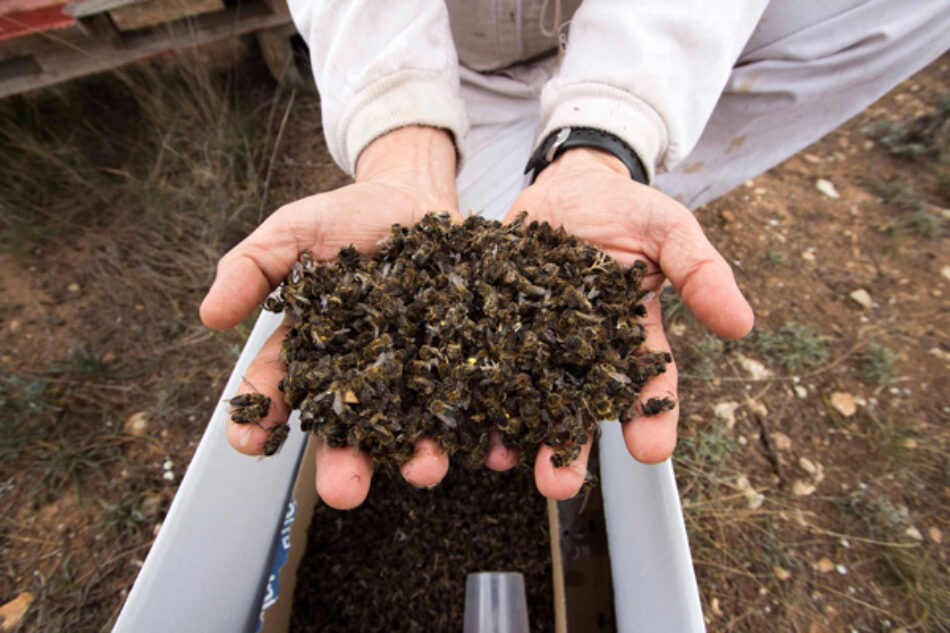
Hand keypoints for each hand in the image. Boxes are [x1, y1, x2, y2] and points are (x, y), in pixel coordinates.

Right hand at [202, 126, 464, 508]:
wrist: (413, 193)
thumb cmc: (344, 216)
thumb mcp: (291, 232)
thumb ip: (251, 267)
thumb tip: (209, 315)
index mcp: (312, 351)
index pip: (280, 390)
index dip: (260, 418)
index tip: (248, 442)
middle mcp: (359, 373)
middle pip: (348, 428)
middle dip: (344, 462)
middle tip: (344, 491)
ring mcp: (410, 370)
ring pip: (411, 422)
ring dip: (416, 454)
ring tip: (424, 469)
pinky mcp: (458, 358)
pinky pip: (467, 394)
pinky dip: (478, 423)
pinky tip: (487, 448)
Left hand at [501, 147, 754, 498]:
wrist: (566, 182)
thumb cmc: (625, 207)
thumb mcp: (669, 229)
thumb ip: (700, 272)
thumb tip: (742, 324)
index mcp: (631, 336)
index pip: (646, 385)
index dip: (651, 419)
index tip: (651, 453)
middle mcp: (585, 350)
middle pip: (581, 407)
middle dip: (573, 449)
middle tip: (561, 485)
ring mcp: (539, 341)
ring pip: (531, 396)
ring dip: (520, 436)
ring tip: (510, 467)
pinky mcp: (498, 325)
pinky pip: (489, 363)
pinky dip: (479, 394)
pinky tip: (472, 424)